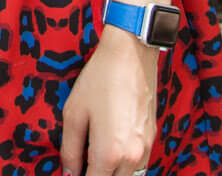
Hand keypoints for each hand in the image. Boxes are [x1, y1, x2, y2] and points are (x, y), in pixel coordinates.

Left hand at [59, 26, 159, 175]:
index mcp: (110, 153)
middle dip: (96, 175)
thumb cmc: (99, 79)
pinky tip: (110, 147)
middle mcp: (132, 158)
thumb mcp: (74, 112)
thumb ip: (70, 148)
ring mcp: (146, 150)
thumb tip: (69, 173)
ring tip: (94, 156)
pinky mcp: (152, 140)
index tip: (72, 172)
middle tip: (82, 162)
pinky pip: (138, 165)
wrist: (131, 56)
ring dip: (112, 172)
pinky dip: (124, 165)